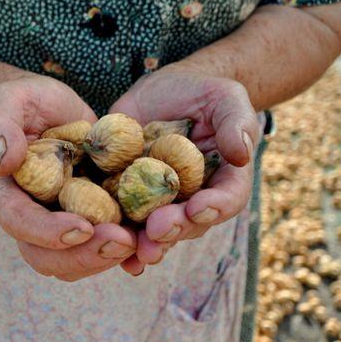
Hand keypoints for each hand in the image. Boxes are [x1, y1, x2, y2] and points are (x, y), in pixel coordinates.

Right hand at [0, 76, 140, 280]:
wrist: (48, 109)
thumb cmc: (25, 102)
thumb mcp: (9, 101)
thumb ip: (0, 125)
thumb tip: (3, 159)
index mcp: (7, 193)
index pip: (19, 222)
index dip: (48, 232)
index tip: (82, 227)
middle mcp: (31, 217)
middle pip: (46, 258)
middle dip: (83, 256)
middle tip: (121, 241)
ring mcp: (61, 222)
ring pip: (75, 262)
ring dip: (107, 258)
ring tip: (141, 241)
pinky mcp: (90, 218)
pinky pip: (103, 247)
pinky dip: (127, 249)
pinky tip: (152, 239)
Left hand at [108, 68, 259, 274]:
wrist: (167, 91)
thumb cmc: (205, 94)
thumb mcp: (226, 99)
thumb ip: (236, 124)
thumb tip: (241, 154)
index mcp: (223, 180)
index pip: (226, 199)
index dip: (214, 207)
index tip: (198, 208)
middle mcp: (191, 198)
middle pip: (187, 223)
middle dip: (172, 228)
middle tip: (157, 229)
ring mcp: (158, 199)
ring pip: (153, 229)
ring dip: (143, 242)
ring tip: (134, 250)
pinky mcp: (126, 191)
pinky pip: (120, 214)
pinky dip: (112, 231)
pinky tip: (99, 240)